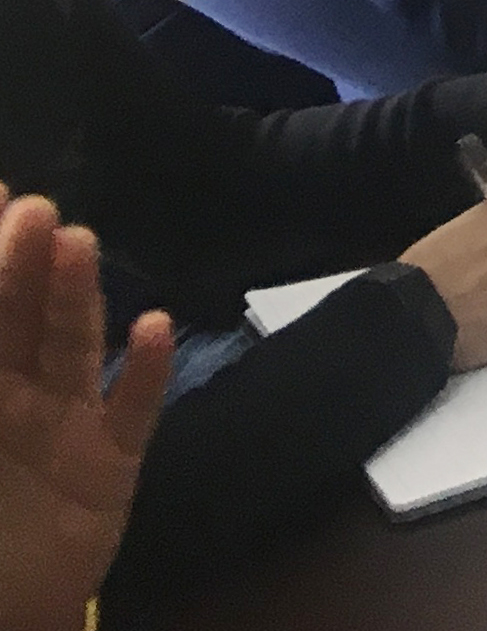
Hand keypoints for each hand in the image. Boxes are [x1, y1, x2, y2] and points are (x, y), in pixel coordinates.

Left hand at [0, 195, 169, 630]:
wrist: (1, 616)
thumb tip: (55, 296)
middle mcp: (12, 397)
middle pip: (19, 319)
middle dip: (23, 262)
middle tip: (36, 209)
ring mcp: (65, 426)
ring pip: (71, 348)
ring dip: (77, 296)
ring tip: (80, 243)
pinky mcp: (111, 463)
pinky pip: (133, 409)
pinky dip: (147, 370)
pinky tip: (156, 328)